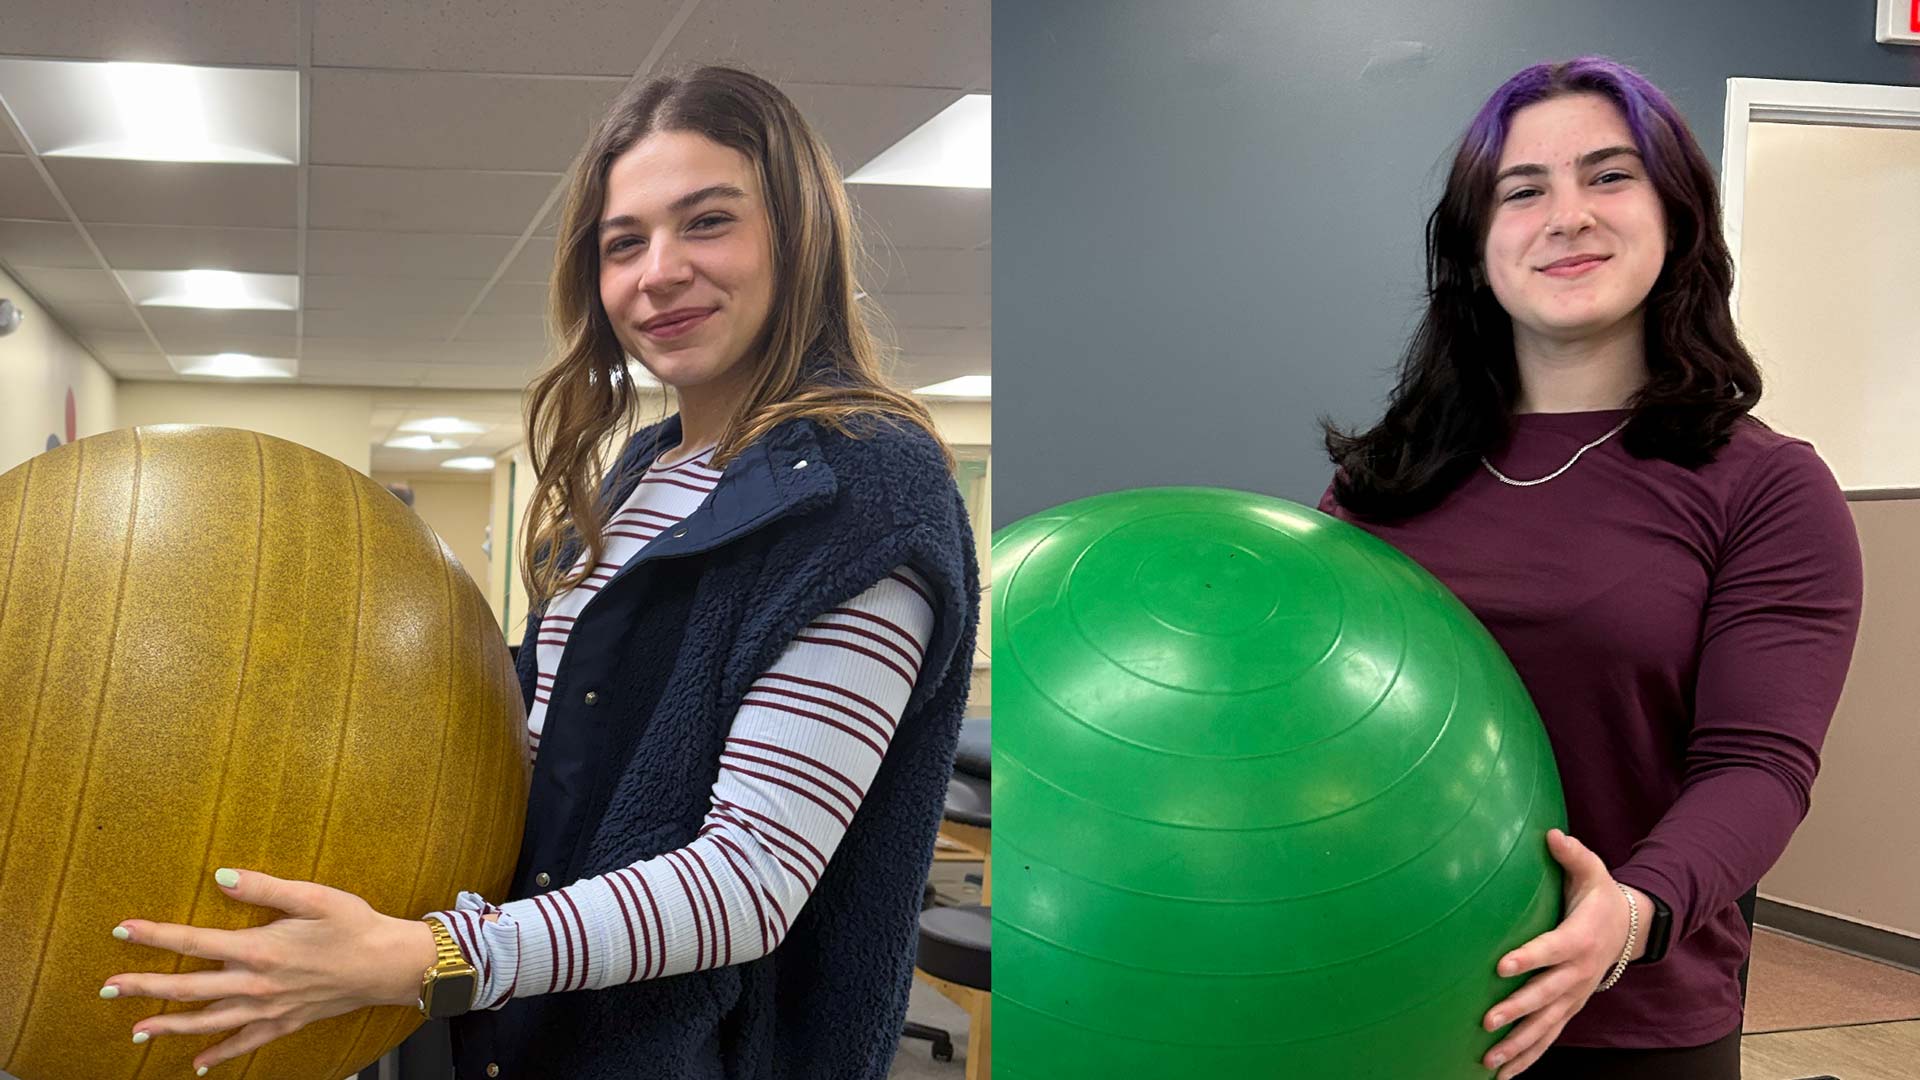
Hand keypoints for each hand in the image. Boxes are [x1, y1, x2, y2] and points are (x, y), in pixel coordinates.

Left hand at [102, 868, 437, 1073]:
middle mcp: (256, 984)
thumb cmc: (355, 925)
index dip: (156, 935)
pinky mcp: (285, 1022)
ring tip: (136, 1030)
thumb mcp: (314, 897)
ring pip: (208, 1022)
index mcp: (259, 949)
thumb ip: (265, 888)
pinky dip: (219, 1055)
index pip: (194, 941)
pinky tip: (198, 1064)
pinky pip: (245, 1044)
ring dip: (169, 1026)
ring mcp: (268, 1009)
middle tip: (107, 987)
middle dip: (144, 987)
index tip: (123, 929)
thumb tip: (222, 877)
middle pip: (188, 988)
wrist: (389, 965)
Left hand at [1479, 829, 1644, 1078]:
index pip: (1550, 950)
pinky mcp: (1570, 1008)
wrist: (1631, 929)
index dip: (1528, 958)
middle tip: (1487, 1021)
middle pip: (1545, 996)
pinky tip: (1503, 1074)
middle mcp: (1577, 973)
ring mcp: (1574, 995)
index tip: (1501, 965)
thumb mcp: (1593, 872)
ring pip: (1546, 1026)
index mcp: (1579, 939)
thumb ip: (1572, 855)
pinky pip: (1550, 1037)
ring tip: (1490, 1060)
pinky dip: (1529, 1057)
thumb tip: (1551, 834)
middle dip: (1517, 1011)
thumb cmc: (1600, 896)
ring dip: (1519, 1045)